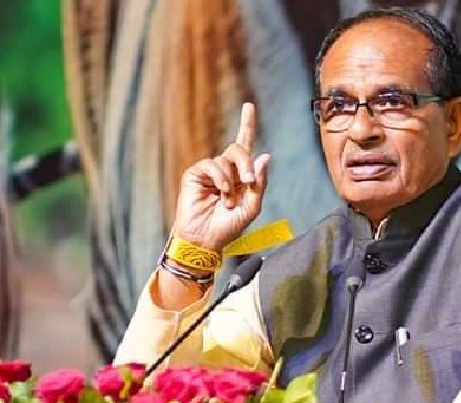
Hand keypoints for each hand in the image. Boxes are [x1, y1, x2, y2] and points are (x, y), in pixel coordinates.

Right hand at [172, 102, 270, 251]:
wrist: (205, 240)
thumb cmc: (227, 227)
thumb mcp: (251, 207)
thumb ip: (259, 183)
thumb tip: (264, 156)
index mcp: (240, 176)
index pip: (244, 146)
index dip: (247, 125)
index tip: (249, 106)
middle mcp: (225, 170)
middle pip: (239, 149)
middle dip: (246, 164)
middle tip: (248, 182)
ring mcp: (209, 171)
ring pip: (226, 159)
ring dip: (231, 181)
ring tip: (227, 202)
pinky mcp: (195, 174)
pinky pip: (212, 165)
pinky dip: (220, 179)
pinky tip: (220, 194)